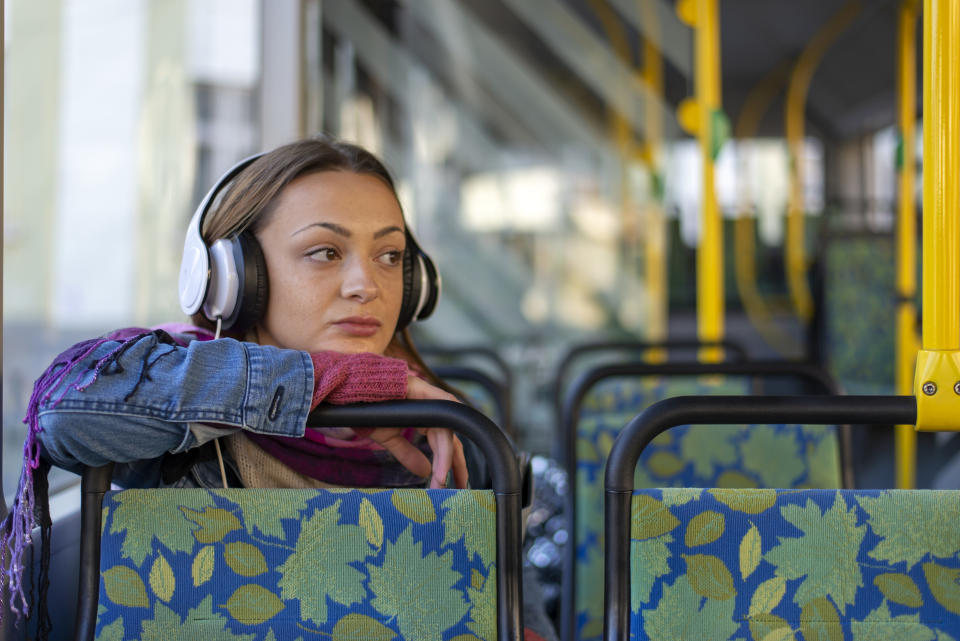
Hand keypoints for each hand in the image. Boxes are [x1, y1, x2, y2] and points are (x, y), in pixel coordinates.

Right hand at [353, 376, 468, 488]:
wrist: (351, 392)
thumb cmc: (368, 410)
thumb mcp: (389, 438)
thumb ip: (408, 454)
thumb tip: (425, 472)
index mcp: (426, 417)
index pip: (444, 442)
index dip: (448, 464)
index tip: (447, 486)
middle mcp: (432, 407)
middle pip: (452, 439)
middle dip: (457, 465)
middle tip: (460, 488)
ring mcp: (430, 398)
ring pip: (448, 432)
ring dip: (448, 459)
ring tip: (442, 481)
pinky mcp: (425, 391)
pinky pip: (441, 419)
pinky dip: (443, 443)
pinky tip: (443, 463)